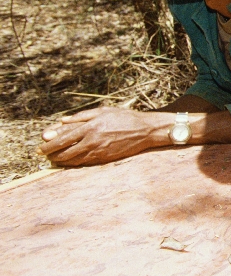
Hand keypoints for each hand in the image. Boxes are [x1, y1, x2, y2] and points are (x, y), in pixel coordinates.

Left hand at [39, 107, 171, 166]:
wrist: (145, 130)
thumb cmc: (124, 118)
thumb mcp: (103, 111)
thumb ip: (81, 117)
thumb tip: (62, 122)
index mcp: (90, 126)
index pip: (64, 138)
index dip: (49, 144)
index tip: (41, 147)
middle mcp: (93, 140)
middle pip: (66, 151)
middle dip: (52, 154)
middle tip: (45, 155)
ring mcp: (99, 151)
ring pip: (74, 160)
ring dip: (61, 161)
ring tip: (54, 160)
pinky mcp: (105, 158)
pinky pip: (85, 163)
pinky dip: (74, 164)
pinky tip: (70, 162)